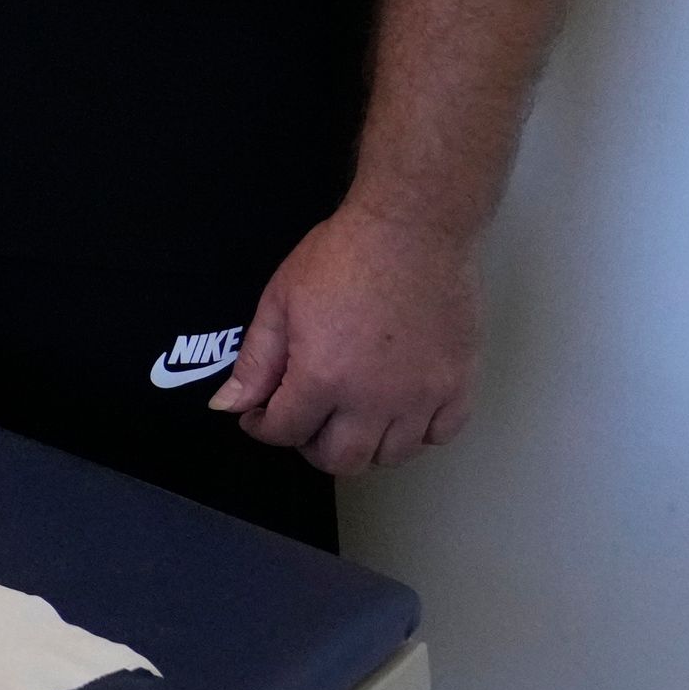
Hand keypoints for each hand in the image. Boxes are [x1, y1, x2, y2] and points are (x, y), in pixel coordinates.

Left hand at [208, 204, 484, 474]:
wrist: (412, 229)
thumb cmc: (345, 255)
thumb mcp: (280, 302)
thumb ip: (256, 362)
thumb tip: (229, 404)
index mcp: (323, 378)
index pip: (285, 432)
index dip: (262, 426)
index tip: (259, 414)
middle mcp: (375, 399)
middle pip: (340, 460)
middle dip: (310, 446)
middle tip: (303, 421)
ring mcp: (422, 396)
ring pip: (391, 456)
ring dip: (363, 445)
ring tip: (348, 416)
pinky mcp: (458, 385)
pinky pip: (440, 435)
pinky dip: (417, 434)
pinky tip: (398, 410)